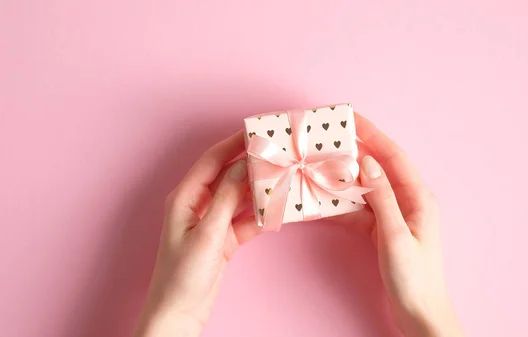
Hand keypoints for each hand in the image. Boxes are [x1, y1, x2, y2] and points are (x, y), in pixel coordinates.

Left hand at [133, 131, 259, 336]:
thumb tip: (244, 167)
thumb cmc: (183, 275)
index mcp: (185, 197)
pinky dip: (260, 215)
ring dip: (258, 189)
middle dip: (251, 164)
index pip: (211, 160)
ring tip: (282, 177)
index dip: (233, 143)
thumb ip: (227, 199)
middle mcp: (198, 204)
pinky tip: (277, 210)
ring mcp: (212, 221)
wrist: (180, 313)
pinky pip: (245, 219)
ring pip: (239, 196)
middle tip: (276, 153)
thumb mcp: (208, 234)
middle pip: (227, 175)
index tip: (256, 131)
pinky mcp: (223, 238)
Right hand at [334, 113, 463, 336]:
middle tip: (329, 139)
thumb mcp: (396, 235)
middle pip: (378, 168)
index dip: (372, 134)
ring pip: (366, 188)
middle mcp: (407, 200)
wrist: (419, 312)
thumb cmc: (414, 277)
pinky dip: (343, 205)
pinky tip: (323, 202)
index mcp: (418, 196)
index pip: (393, 156)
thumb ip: (382, 197)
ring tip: (321, 165)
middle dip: (355, 152)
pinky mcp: (383, 229)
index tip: (351, 119)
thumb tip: (367, 163)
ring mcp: (394, 215)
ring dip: (345, 178)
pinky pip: (360, 210)